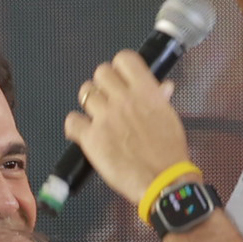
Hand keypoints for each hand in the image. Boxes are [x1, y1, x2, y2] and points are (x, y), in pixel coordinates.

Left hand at [63, 49, 191, 205]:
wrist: (162, 181)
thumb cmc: (170, 152)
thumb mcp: (169, 119)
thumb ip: (160, 99)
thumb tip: (163, 86)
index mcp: (146, 91)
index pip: (124, 59)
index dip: (121, 68)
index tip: (122, 79)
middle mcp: (123, 99)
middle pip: (101, 73)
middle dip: (104, 84)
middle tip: (110, 99)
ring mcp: (105, 118)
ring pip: (85, 93)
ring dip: (91, 103)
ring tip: (98, 116)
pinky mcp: (90, 138)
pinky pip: (72, 120)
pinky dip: (76, 126)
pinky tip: (85, 132)